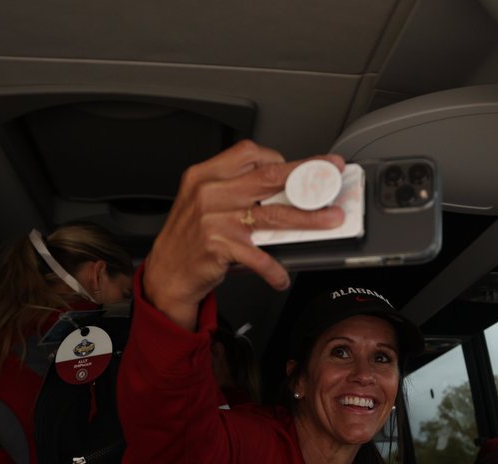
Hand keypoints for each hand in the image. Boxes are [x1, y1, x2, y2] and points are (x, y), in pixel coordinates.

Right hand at [144, 140, 345, 328]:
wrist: (167, 271)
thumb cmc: (189, 236)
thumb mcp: (204, 200)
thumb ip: (236, 188)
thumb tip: (283, 188)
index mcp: (206, 174)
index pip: (250, 153)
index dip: (281, 158)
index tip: (306, 165)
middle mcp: (210, 192)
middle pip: (268, 178)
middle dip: (306, 175)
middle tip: (330, 176)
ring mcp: (214, 219)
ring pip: (272, 215)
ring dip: (307, 218)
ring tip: (330, 220)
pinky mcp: (219, 247)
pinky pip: (258, 256)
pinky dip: (274, 268)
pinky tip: (281, 276)